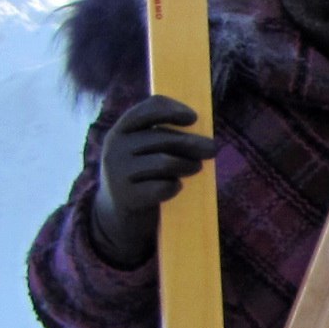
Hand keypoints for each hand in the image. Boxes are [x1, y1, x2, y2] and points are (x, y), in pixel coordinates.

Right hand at [91, 95, 216, 265]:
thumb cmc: (138, 178)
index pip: (147, 110)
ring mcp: (118, 173)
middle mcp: (115, 148)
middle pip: (162, 137)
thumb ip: (160, 139)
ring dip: (187, 164)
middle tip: (212, 149)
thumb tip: (201, 136)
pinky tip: (177, 186)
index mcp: (120, 131)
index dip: (172, 110)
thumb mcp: (139, 153)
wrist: (115, 217)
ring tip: (197, 167)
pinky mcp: (127, 197)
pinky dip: (173, 186)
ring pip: (164, 162)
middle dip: (192, 142)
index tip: (193, 118)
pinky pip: (161, 187)